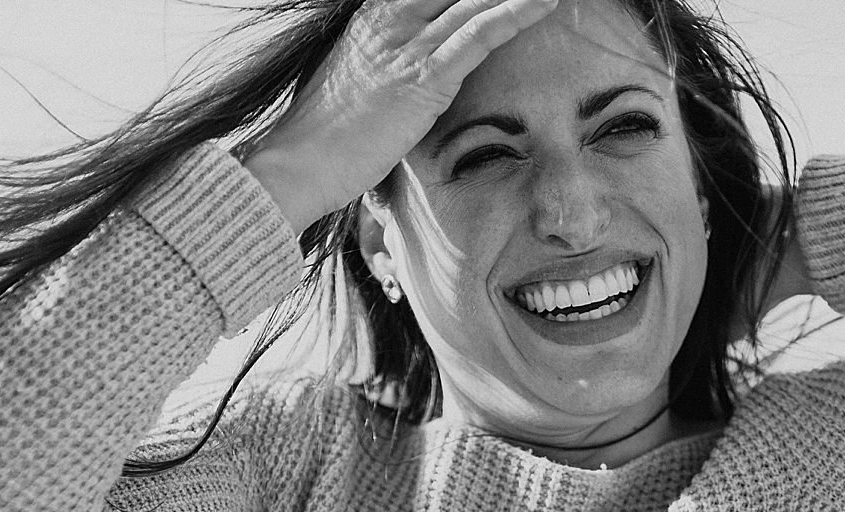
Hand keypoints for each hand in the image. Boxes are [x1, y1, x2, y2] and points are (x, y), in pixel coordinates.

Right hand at [243, 0, 562, 231]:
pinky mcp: (423, 76)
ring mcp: (408, 42)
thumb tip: (408, 80)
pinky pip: (482, 33)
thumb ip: (388, 65)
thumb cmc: (325, 135)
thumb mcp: (357, 83)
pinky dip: (518, 13)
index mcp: (378, 14)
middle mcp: (393, 16)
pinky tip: (547, 2)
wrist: (297, 162)